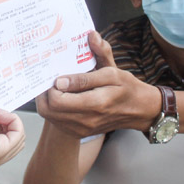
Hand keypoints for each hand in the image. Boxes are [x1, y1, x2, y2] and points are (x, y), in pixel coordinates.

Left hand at [36, 31, 159, 136]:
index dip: (50, 86)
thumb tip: (80, 51)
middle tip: (50, 80)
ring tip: (55, 88)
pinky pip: (56, 122)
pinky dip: (53, 109)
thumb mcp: (113, 70)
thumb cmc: (126, 88)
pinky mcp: (79, 133)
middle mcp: (86, 120)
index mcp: (95, 103)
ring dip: (47, 101)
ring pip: (49, 116)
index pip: (57, 100)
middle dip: (44, 93)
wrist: (139, 110)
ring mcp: (81, 129)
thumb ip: (98, 58)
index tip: (56, 75)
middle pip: (47, 110)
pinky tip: (62, 98)